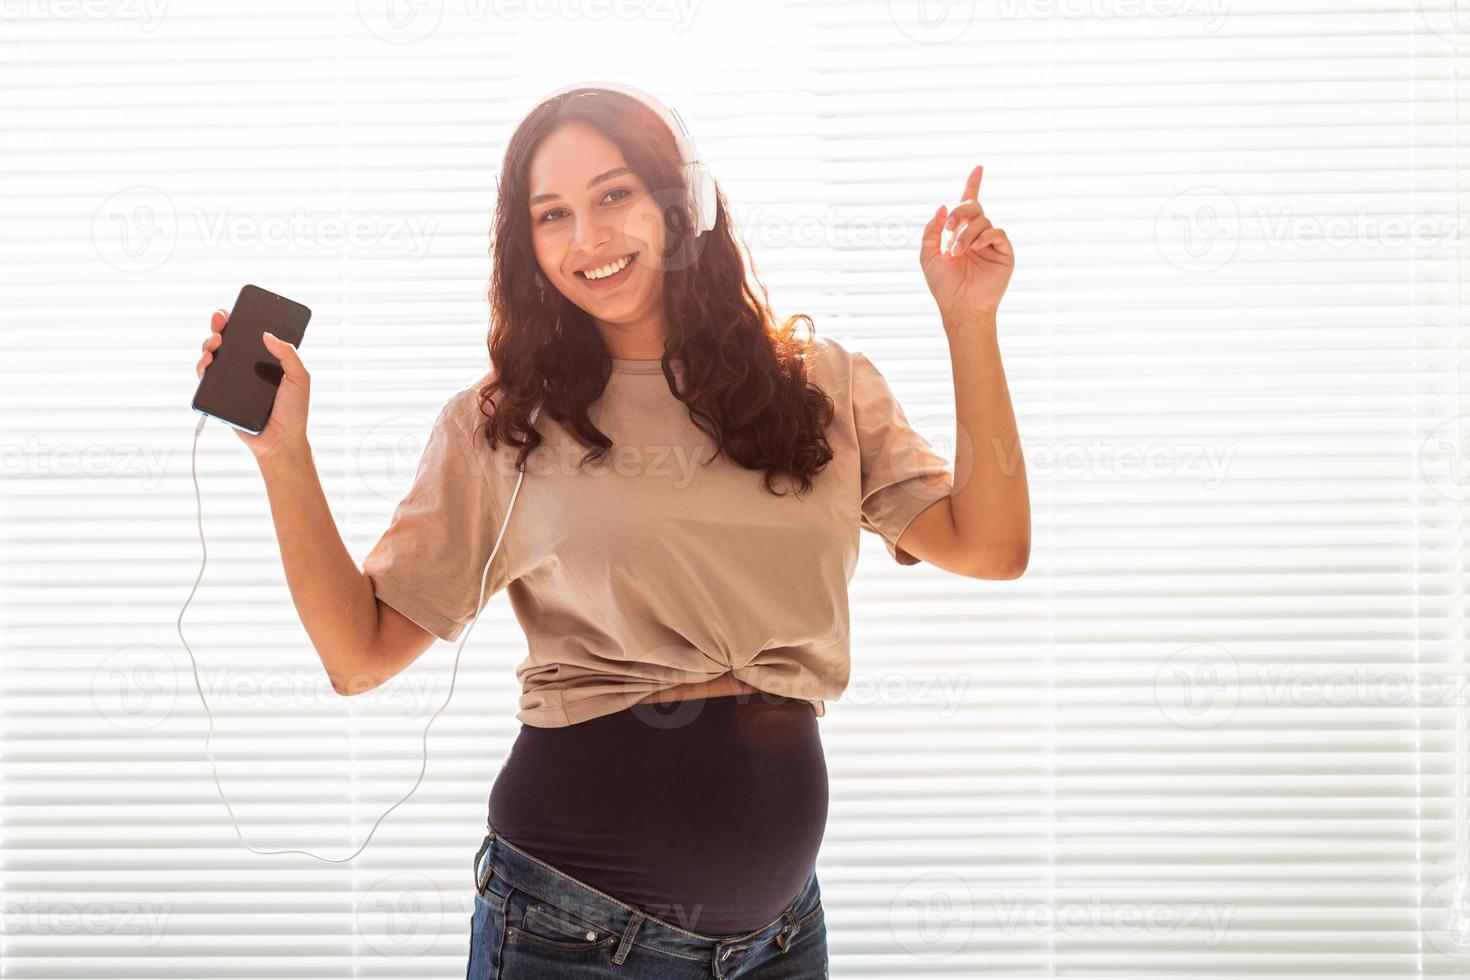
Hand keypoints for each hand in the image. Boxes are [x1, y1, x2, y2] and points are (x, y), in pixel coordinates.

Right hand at [196, 307, 311, 462]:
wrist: (280, 441)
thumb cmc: (294, 411)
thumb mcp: (300, 378)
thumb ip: (288, 355)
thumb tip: (267, 334)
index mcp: (266, 361)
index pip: (250, 336)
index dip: (238, 321)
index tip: (232, 311)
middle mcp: (247, 368)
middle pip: (228, 341)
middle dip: (220, 327)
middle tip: (220, 320)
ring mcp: (232, 381)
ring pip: (213, 356)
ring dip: (208, 344)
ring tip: (215, 343)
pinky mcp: (221, 395)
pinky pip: (206, 378)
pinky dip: (202, 367)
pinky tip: (206, 362)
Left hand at [919, 164, 1013, 324]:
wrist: (959, 306)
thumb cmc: (943, 285)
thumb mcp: (928, 255)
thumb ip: (932, 230)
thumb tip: (943, 207)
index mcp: (959, 234)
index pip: (968, 205)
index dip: (973, 185)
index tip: (979, 168)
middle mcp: (977, 236)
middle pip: (974, 207)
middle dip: (961, 212)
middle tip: (950, 228)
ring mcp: (991, 244)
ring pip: (983, 221)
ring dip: (967, 233)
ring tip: (958, 252)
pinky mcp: (1004, 253)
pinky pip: (998, 233)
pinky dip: (985, 236)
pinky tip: (975, 248)